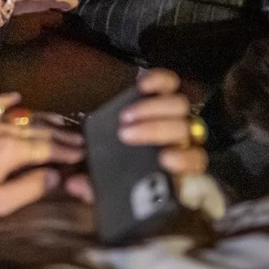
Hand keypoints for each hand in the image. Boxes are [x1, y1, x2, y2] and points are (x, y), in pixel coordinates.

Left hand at [0, 94, 81, 252]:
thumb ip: (31, 187)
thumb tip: (54, 176)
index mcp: (11, 150)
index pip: (47, 148)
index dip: (67, 150)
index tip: (83, 151)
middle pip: (36, 129)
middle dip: (59, 134)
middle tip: (78, 137)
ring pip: (17, 115)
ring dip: (39, 118)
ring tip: (58, 120)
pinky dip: (5, 99)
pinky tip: (17, 97)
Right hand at [64, 69, 208, 204]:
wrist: (132, 144)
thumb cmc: (126, 172)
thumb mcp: (110, 184)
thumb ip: (96, 187)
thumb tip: (74, 184)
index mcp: (181, 165)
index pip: (195, 161)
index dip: (184, 159)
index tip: (163, 159)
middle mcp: (186, 138)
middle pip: (181, 130)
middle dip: (154, 131)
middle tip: (124, 133)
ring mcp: (179, 113)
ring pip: (179, 106)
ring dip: (152, 110)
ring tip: (124, 115)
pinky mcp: (169, 92)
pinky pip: (172, 83)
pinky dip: (159, 82)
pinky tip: (141, 86)